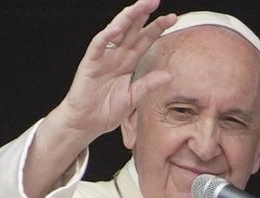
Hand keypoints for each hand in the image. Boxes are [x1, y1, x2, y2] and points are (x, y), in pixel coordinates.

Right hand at [55, 0, 176, 138]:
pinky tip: (116, 28)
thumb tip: (169, 75)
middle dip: (143, 14)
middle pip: (132, 29)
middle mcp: (117, 55)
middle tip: (155, 0)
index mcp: (128, 62)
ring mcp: (103, 57)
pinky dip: (106, 36)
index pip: (145, 39)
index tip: (173, 18)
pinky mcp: (90, 63)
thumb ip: (148, 84)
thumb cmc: (106, 110)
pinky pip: (98, 45)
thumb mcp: (133, 98)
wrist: (86, 123)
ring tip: (139, 6)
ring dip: (127, 18)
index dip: (157, 28)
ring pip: (116, 31)